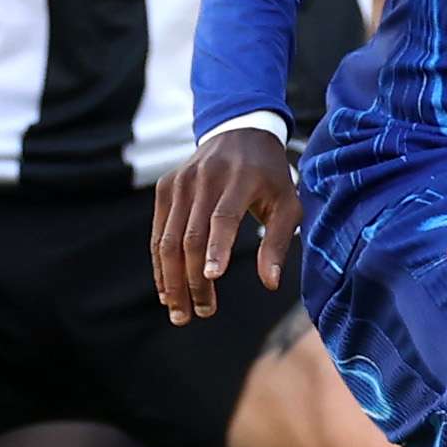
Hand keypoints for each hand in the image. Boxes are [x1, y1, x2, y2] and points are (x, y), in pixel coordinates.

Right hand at [151, 127, 300, 322]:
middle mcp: (205, 178)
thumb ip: (279, 242)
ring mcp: (180, 182)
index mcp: (240, 179)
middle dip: (194, 280)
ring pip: (168, 239)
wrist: (239, 132)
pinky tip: (167, 290)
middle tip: (201, 314)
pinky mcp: (165, 188)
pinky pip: (158, 232)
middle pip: (191, 236)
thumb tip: (270, 283)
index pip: (223, 217)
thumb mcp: (288, 204)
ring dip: (172, 280)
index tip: (213, 278)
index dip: (217, 248)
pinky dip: (160, 264)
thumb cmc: (270, 176)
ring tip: (181, 312)